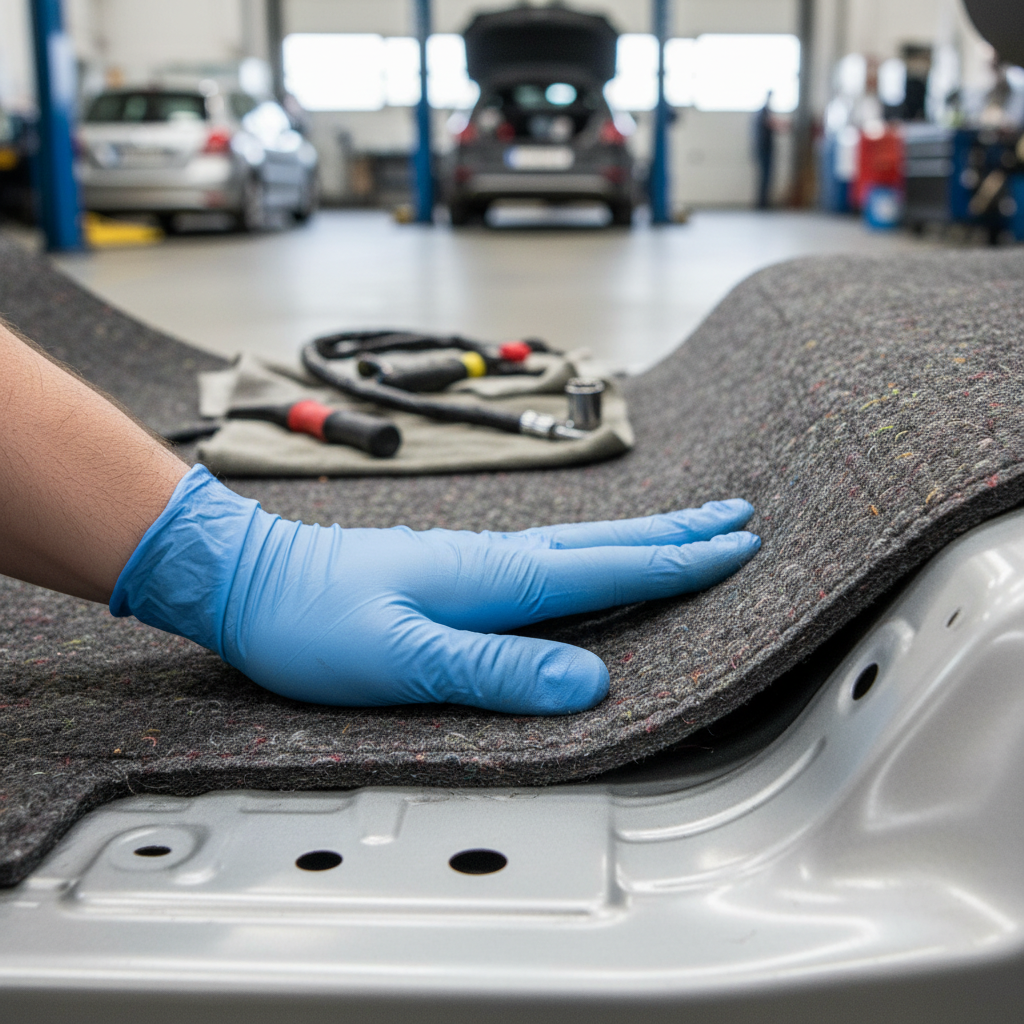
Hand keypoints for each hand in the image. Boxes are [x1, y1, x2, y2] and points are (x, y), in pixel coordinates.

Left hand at [112, 467, 760, 713]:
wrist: (251, 577)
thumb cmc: (313, 620)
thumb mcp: (402, 659)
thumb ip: (496, 669)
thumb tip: (588, 682)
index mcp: (499, 579)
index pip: (610, 570)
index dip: (678, 564)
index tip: (737, 546)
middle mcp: (499, 560)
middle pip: (609, 543)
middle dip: (678, 534)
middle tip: (738, 516)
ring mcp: (480, 560)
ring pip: (583, 544)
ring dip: (644, 537)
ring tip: (688, 531)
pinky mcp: (460, 570)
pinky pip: (551, 556)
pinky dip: (594, 552)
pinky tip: (592, 561)